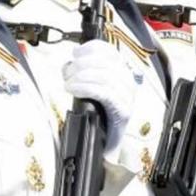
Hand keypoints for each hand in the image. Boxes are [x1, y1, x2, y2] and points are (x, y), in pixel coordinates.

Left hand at [62, 39, 133, 154]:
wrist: (105, 146)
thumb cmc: (96, 117)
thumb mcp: (90, 90)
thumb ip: (83, 75)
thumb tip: (69, 64)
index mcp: (121, 74)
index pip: (111, 53)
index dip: (93, 48)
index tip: (76, 53)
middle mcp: (128, 84)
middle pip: (106, 63)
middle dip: (82, 64)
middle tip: (67, 73)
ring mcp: (128, 98)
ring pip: (105, 77)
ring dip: (82, 76)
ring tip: (68, 84)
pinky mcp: (123, 112)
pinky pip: (105, 93)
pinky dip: (87, 88)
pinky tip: (74, 89)